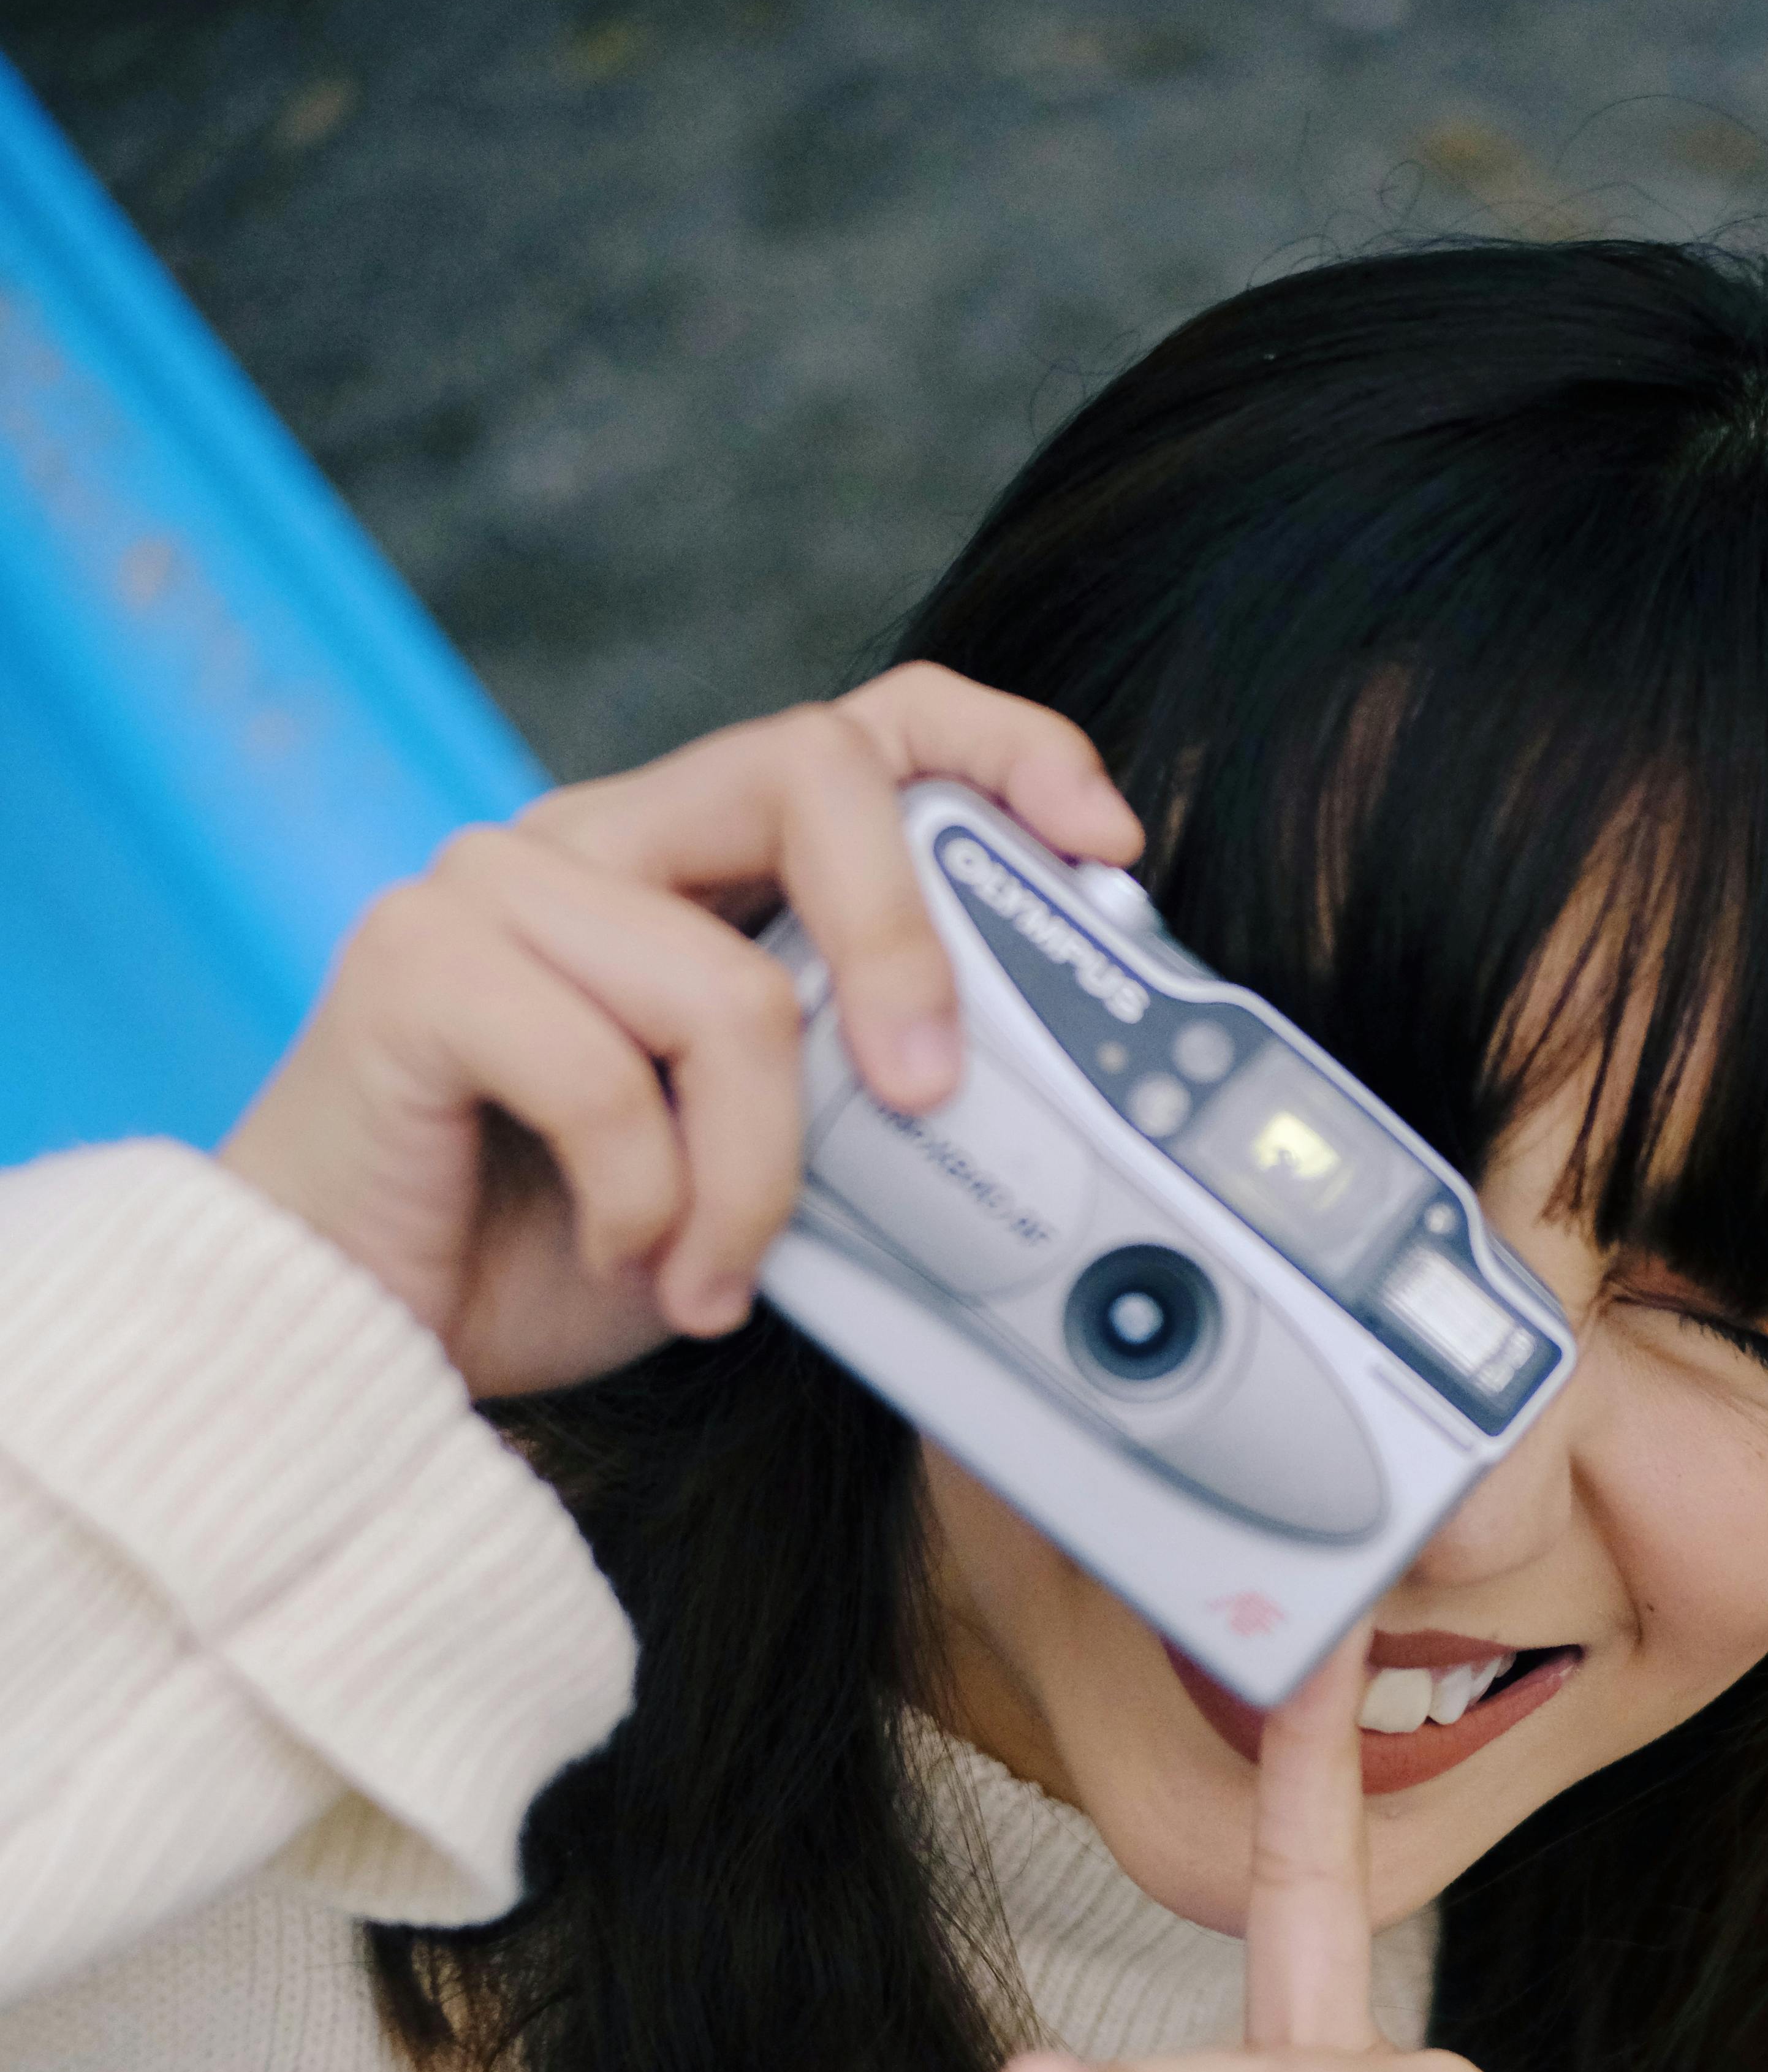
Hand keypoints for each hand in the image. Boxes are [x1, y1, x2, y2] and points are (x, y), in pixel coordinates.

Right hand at [220, 668, 1142, 1399]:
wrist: (361, 1340)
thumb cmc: (553, 1251)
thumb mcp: (759, 1169)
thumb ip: (851, 1101)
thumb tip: (1006, 1101)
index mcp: (684, 865)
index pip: (859, 731)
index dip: (998, 750)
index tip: (1101, 843)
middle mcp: (593, 840)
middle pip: (810, 772)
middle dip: (910, 941)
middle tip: (923, 1095)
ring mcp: (493, 887)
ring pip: (727, 986)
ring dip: (755, 1172)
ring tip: (713, 1275)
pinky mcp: (414, 965)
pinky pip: (605, 1073)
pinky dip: (645, 1204)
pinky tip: (619, 1261)